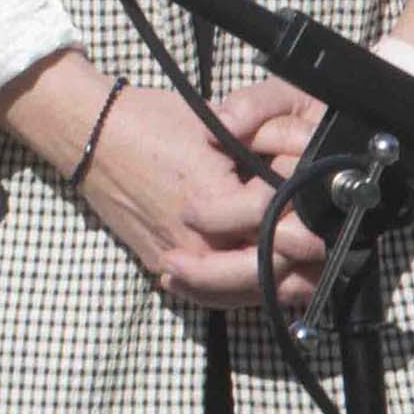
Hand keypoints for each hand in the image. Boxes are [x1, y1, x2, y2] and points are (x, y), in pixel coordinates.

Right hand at [75, 88, 324, 309]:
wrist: (88, 131)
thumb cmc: (149, 120)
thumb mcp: (215, 128)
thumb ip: (259, 154)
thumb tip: (299, 169)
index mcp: (215, 201)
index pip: (281, 230)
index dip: (309, 225)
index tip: (325, 217)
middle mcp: (196, 238)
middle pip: (265, 273)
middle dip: (298, 263)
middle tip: (319, 248)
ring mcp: (175, 255)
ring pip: (238, 292)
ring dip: (272, 284)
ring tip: (299, 269)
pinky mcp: (157, 260)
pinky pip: (206, 293)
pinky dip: (233, 292)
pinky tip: (252, 281)